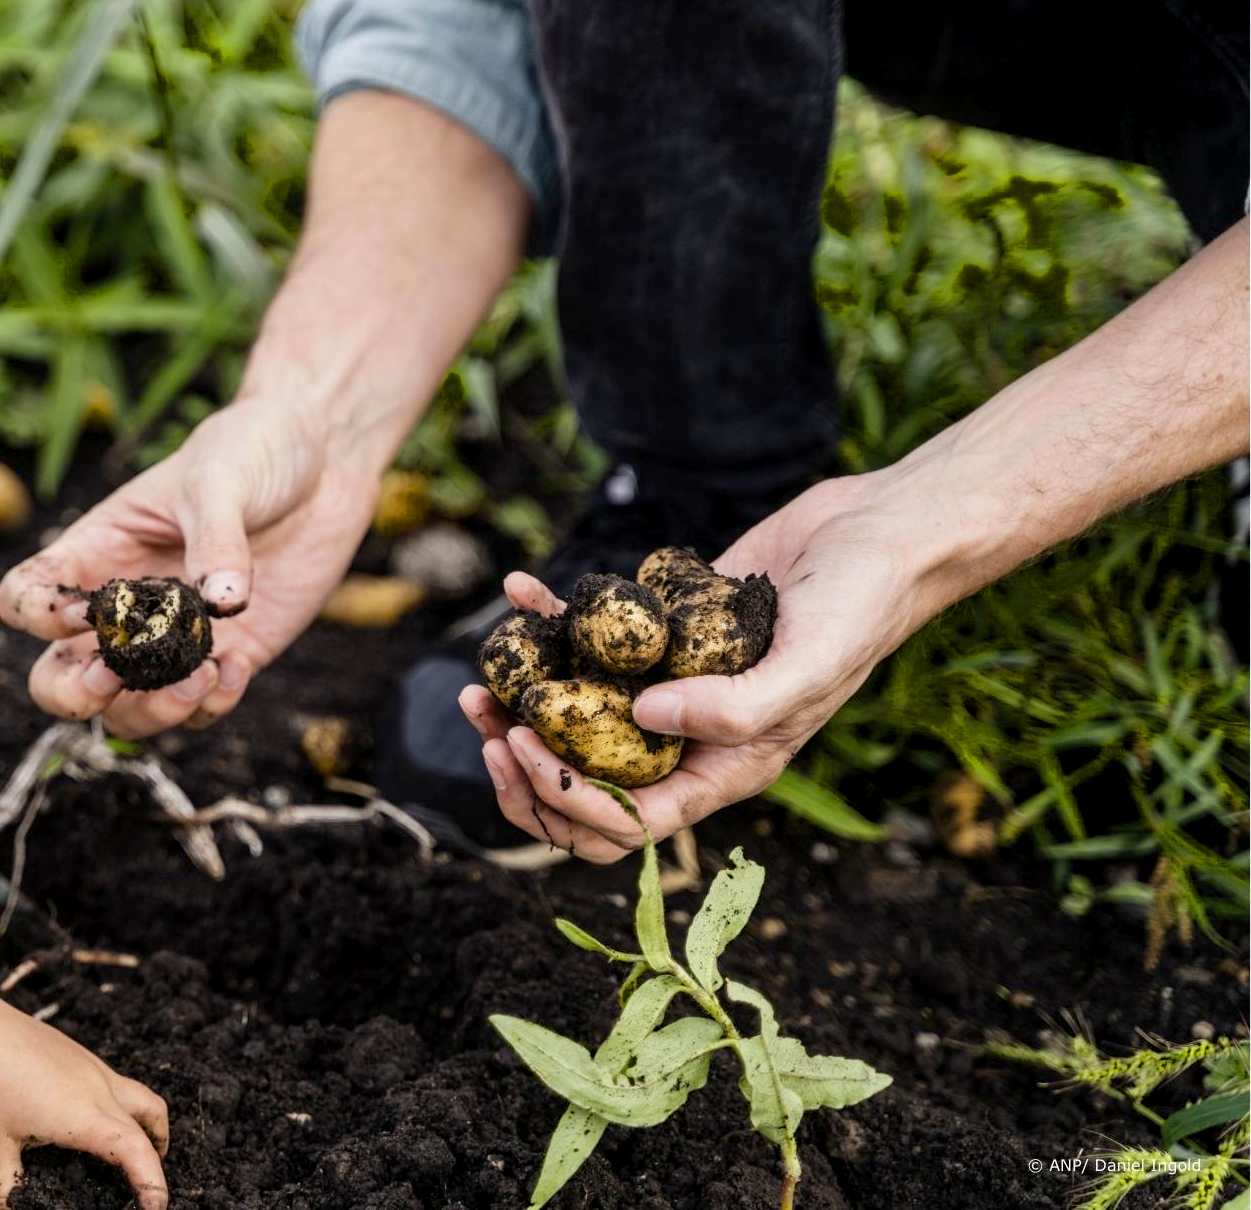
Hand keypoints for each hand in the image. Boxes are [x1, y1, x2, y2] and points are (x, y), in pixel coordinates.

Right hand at [0, 397, 380, 736]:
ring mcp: (174, 640)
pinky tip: (238, 667)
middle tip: (113, 676)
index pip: (25, 598)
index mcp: (96, 552)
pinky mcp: (231, 657)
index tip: (90, 610)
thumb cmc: (252, 450)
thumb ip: (216, 538)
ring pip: (127, 712)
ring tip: (199, 676)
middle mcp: (124, 608)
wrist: (323, 459)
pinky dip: (212, 707)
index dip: (38, 617)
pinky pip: (200, 711)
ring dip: (150, 712)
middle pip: (57, 679)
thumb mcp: (221, 479)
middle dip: (73, 694)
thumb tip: (221, 603)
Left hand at [0, 997, 170, 1209]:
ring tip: (132, 1148)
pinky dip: (120, 1104)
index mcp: (82, 1114)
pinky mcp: (72, 1050)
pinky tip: (87, 1116)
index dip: (153, 1184)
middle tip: (147, 1186)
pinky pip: (111, 1079)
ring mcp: (85, 1063)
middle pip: (151, 1117)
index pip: (137, 1153)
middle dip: (157, 1154)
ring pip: (136, 1093)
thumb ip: (6, 1189)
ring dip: (145, 1123)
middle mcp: (94, 1085)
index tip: (156, 1207)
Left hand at [461, 474, 945, 861]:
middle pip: (588, 787)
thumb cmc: (861, 606)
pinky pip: (590, 640)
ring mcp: (668, 684)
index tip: (523, 746)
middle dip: (526, 770)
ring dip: (521, 707)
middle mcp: (688, 736)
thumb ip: (734, 706)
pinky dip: (548, 620)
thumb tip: (644, 719)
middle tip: (485, 722)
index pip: (629, 824)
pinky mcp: (657, 630)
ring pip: (576, 721)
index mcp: (724, 768)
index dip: (565, 801)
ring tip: (480, 679)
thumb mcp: (809, 666)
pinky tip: (520, 590)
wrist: (876, 533)